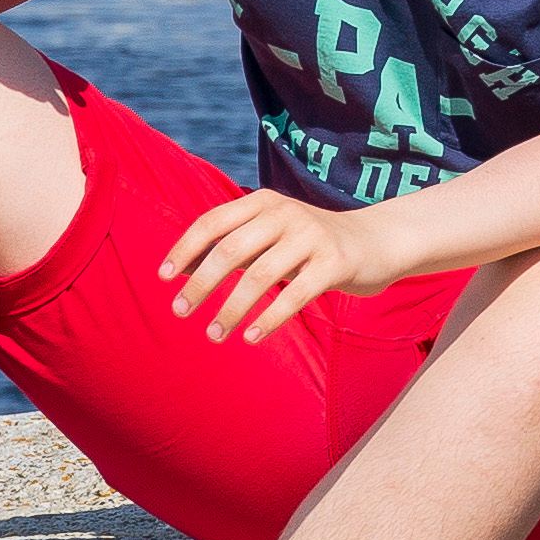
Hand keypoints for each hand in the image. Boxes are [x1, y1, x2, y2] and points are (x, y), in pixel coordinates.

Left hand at [160, 188, 394, 343]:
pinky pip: (294, 296)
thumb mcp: (271, 234)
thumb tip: (180, 271)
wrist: (377, 241)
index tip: (163, 278)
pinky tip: (251, 338)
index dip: (185, 249)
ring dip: (231, 309)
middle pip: (231, 250)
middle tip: (180, 312)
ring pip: (260, 276)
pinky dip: (268, 319)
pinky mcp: (335, 264)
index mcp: (264, 201)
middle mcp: (286, 213)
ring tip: (213, 334)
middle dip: (201, 283)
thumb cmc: (310, 243)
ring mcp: (313, 237)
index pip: (213, 222)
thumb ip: (234, 246)